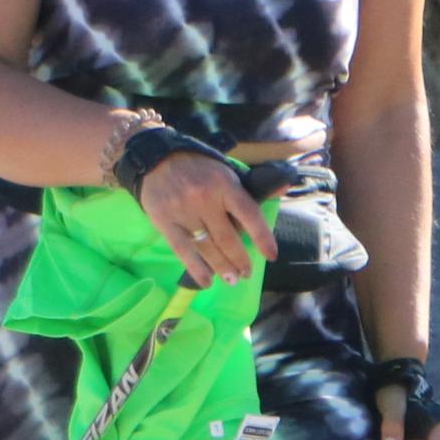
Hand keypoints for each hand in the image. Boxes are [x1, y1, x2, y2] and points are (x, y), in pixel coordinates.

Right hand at [136, 147, 267, 289]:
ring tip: (232, 280)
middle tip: (247, 273)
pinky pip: (183, 251)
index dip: (262, 237)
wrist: (156, 158)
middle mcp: (205, 198)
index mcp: (225, 184)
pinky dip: (196, 269)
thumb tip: (283, 189)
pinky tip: (206, 281)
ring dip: (222, 268)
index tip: (271, 255)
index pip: (249, 214)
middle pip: (228, 238)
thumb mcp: (226, 169)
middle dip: (240, 260)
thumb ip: (250, 186)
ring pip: (207, 248)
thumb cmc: (198, 167)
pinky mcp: (165, 221)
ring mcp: (184, 211)